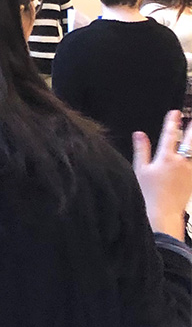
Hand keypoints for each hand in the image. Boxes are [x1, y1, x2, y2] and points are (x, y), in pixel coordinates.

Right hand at [133, 110, 191, 238]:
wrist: (162, 213)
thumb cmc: (148, 194)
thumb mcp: (140, 170)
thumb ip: (142, 150)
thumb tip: (139, 134)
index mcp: (166, 158)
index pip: (170, 135)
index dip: (172, 122)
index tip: (175, 112)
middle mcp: (182, 163)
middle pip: (190, 141)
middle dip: (191, 129)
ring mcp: (191, 172)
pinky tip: (191, 155)